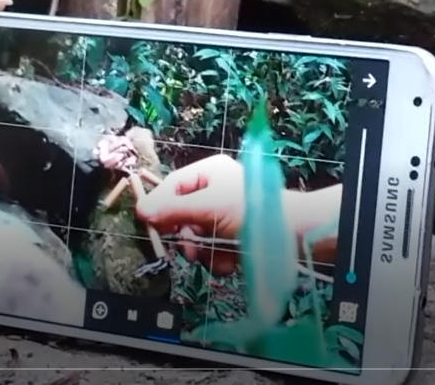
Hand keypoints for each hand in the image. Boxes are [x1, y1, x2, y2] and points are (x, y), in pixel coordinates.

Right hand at [135, 154, 247, 274]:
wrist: (293, 236)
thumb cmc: (250, 212)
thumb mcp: (208, 208)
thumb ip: (173, 210)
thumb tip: (140, 211)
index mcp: (210, 173)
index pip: (172, 186)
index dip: (160, 206)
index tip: (150, 225)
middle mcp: (216, 191)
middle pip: (181, 215)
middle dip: (186, 236)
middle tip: (189, 249)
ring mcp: (224, 216)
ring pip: (196, 237)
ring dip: (203, 252)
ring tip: (216, 256)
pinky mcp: (233, 237)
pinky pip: (213, 249)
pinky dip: (219, 259)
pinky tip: (230, 262)